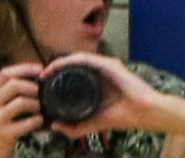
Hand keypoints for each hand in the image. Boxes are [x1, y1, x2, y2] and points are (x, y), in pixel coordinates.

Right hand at [0, 63, 46, 155]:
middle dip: (31, 86)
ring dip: (35, 103)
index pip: (5, 73)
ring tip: (41, 108)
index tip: (39, 69)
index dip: (24, 68)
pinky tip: (40, 122)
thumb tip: (31, 81)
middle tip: (41, 92)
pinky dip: (36, 121)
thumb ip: (7, 96)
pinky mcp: (4, 135)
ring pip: (19, 102)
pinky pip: (25, 123)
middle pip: (13, 84)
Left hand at [46, 56, 163, 139]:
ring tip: (45, 73)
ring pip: (74, 60)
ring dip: (57, 64)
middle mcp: (97, 72)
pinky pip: (83, 58)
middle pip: (70, 66)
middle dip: (54, 71)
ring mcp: (102, 65)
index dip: (55, 78)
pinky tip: (58, 67)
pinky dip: (69, 61)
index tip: (42, 85)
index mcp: (94, 83)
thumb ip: (77, 127)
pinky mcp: (106, 63)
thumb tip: (54, 126)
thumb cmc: (125, 116)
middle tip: (39, 78)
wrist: (146, 112)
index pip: (70, 76)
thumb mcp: (95, 123)